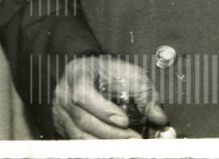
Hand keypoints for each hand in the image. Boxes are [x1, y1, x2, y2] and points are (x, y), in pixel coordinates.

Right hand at [51, 55, 167, 138]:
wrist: (88, 70)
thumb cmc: (107, 72)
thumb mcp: (128, 73)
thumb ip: (144, 93)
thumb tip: (159, 117)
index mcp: (77, 75)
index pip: (83, 94)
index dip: (103, 110)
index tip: (124, 121)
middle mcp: (63, 94)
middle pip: (83, 119)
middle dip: (111, 133)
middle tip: (134, 139)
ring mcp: (59, 111)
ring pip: (78, 135)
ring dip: (105, 144)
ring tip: (127, 146)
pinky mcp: (62, 125)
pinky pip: (77, 141)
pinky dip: (96, 147)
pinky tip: (114, 147)